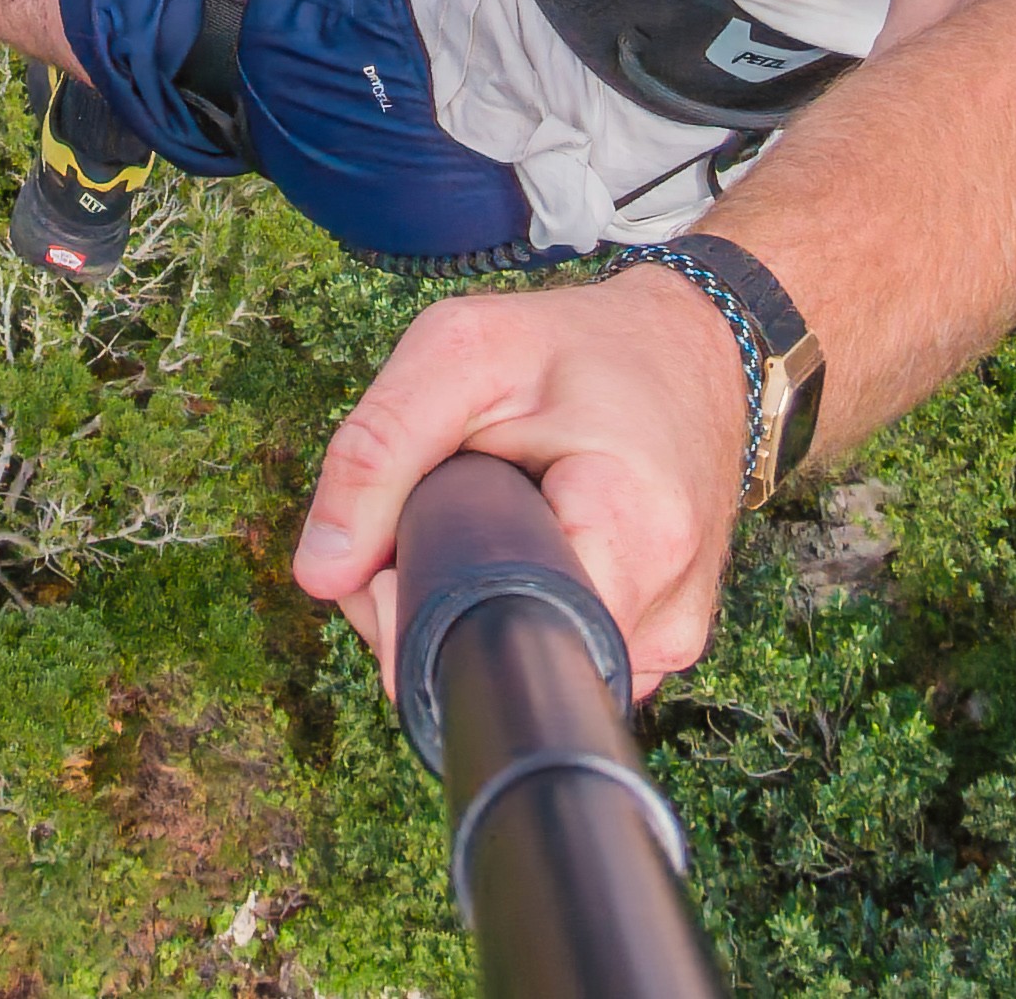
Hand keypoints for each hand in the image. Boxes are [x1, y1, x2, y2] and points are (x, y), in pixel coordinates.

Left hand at [284, 265, 747, 693]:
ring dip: (470, 613)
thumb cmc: (583, 346)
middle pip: (499, 665)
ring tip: (480, 522)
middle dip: (429, 611)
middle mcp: (666, 613)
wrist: (695, 350)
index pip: (496, 640)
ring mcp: (670, 642)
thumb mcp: (462, 352)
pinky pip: (560, 658)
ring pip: (524, 669)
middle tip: (426, 518)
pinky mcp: (662, 647)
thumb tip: (320, 574)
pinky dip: (515, 613)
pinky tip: (517, 550)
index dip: (417, 611)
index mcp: (634, 533)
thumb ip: (377, 452)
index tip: (397, 552)